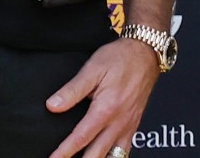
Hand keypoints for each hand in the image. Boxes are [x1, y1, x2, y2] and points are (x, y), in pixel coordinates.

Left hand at [45, 39, 160, 157]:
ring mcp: (128, 125)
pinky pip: (125, 150)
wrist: (147, 52)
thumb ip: (72, 90)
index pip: (80, 139)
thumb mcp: (93, 68)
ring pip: (114, 157)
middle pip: (97, 154)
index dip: (64, 152)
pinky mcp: (134, 124)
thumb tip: (53, 106)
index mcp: (106, 109)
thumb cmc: (121, 57)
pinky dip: (114, 157)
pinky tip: (104, 156)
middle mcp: (119, 122)